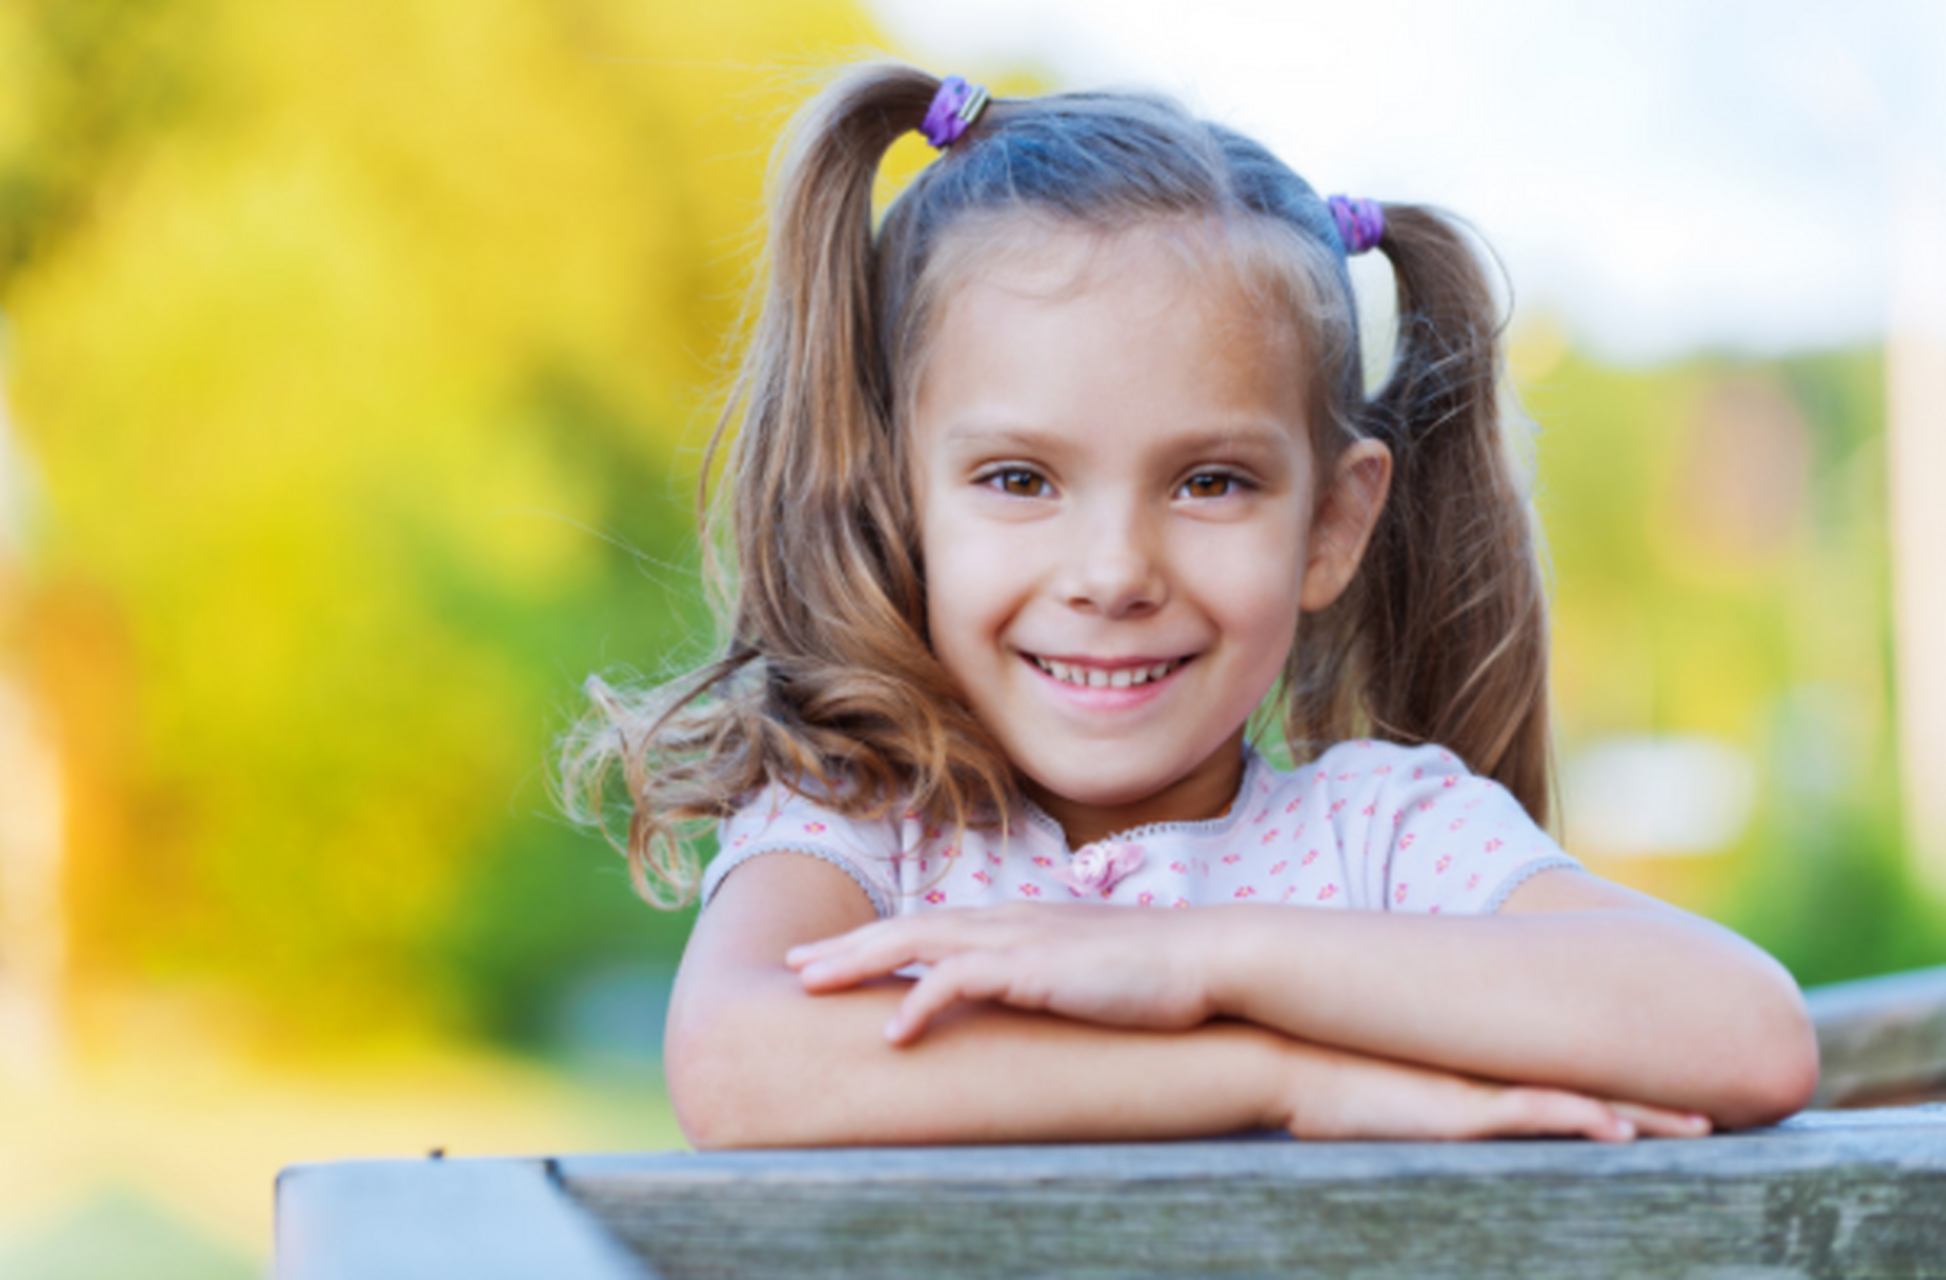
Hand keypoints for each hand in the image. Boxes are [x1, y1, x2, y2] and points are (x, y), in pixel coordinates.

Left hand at [785, 902, 1214, 1043]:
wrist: (1210, 958)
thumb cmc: (1158, 972)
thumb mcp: (1088, 971)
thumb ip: (1050, 976)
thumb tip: (1029, 996)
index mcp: (1019, 922)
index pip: (933, 925)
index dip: (879, 939)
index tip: (834, 955)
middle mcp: (1010, 921)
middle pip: (909, 927)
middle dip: (847, 946)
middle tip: (794, 964)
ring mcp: (1020, 939)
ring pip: (919, 943)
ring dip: (860, 962)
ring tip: (811, 984)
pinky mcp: (1036, 968)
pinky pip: (961, 981)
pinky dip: (920, 1000)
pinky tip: (892, 1032)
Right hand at [1282, 1040, 1714, 1143]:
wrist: (1289, 1062)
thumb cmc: (1330, 1086)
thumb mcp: (1391, 1105)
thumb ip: (1423, 1108)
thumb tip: (1431, 1118)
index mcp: (1483, 1081)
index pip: (1568, 1086)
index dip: (1623, 1094)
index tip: (1669, 1108)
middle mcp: (1493, 1077)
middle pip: (1592, 1088)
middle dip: (1657, 1104)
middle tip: (1717, 1115)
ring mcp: (1481, 1089)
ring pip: (1582, 1100)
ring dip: (1645, 1117)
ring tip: (1702, 1129)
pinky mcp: (1463, 1106)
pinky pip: (1538, 1113)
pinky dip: (1584, 1119)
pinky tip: (1621, 1128)